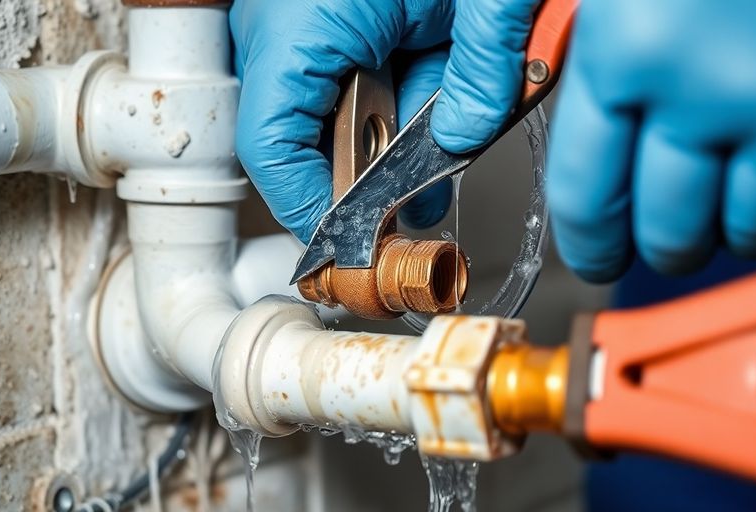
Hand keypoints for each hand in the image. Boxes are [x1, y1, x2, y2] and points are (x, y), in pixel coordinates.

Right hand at [231, 0, 540, 240]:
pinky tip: (444, 85)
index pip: (275, 149)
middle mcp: (289, 25)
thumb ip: (480, 69)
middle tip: (421, 202)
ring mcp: (306, 17)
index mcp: (302, 27)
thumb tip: (464, 136)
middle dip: (378, 170)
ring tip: (454, 125)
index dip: (312, 210)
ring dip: (402, 126)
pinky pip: (360, 70)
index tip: (351, 245)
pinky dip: (407, 87)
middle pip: (314, 135)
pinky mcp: (332, 10)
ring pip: (344, 105)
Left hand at [542, 0, 755, 280]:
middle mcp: (701, 90)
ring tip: (722, 206)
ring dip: (725, 230)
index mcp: (625, 45)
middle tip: (658, 239)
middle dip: (655, 243)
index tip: (600, 251)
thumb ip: (515, 29)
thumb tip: (470, 123)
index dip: (592, 237)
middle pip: (665, 227)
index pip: (586, 191)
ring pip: (744, 230)